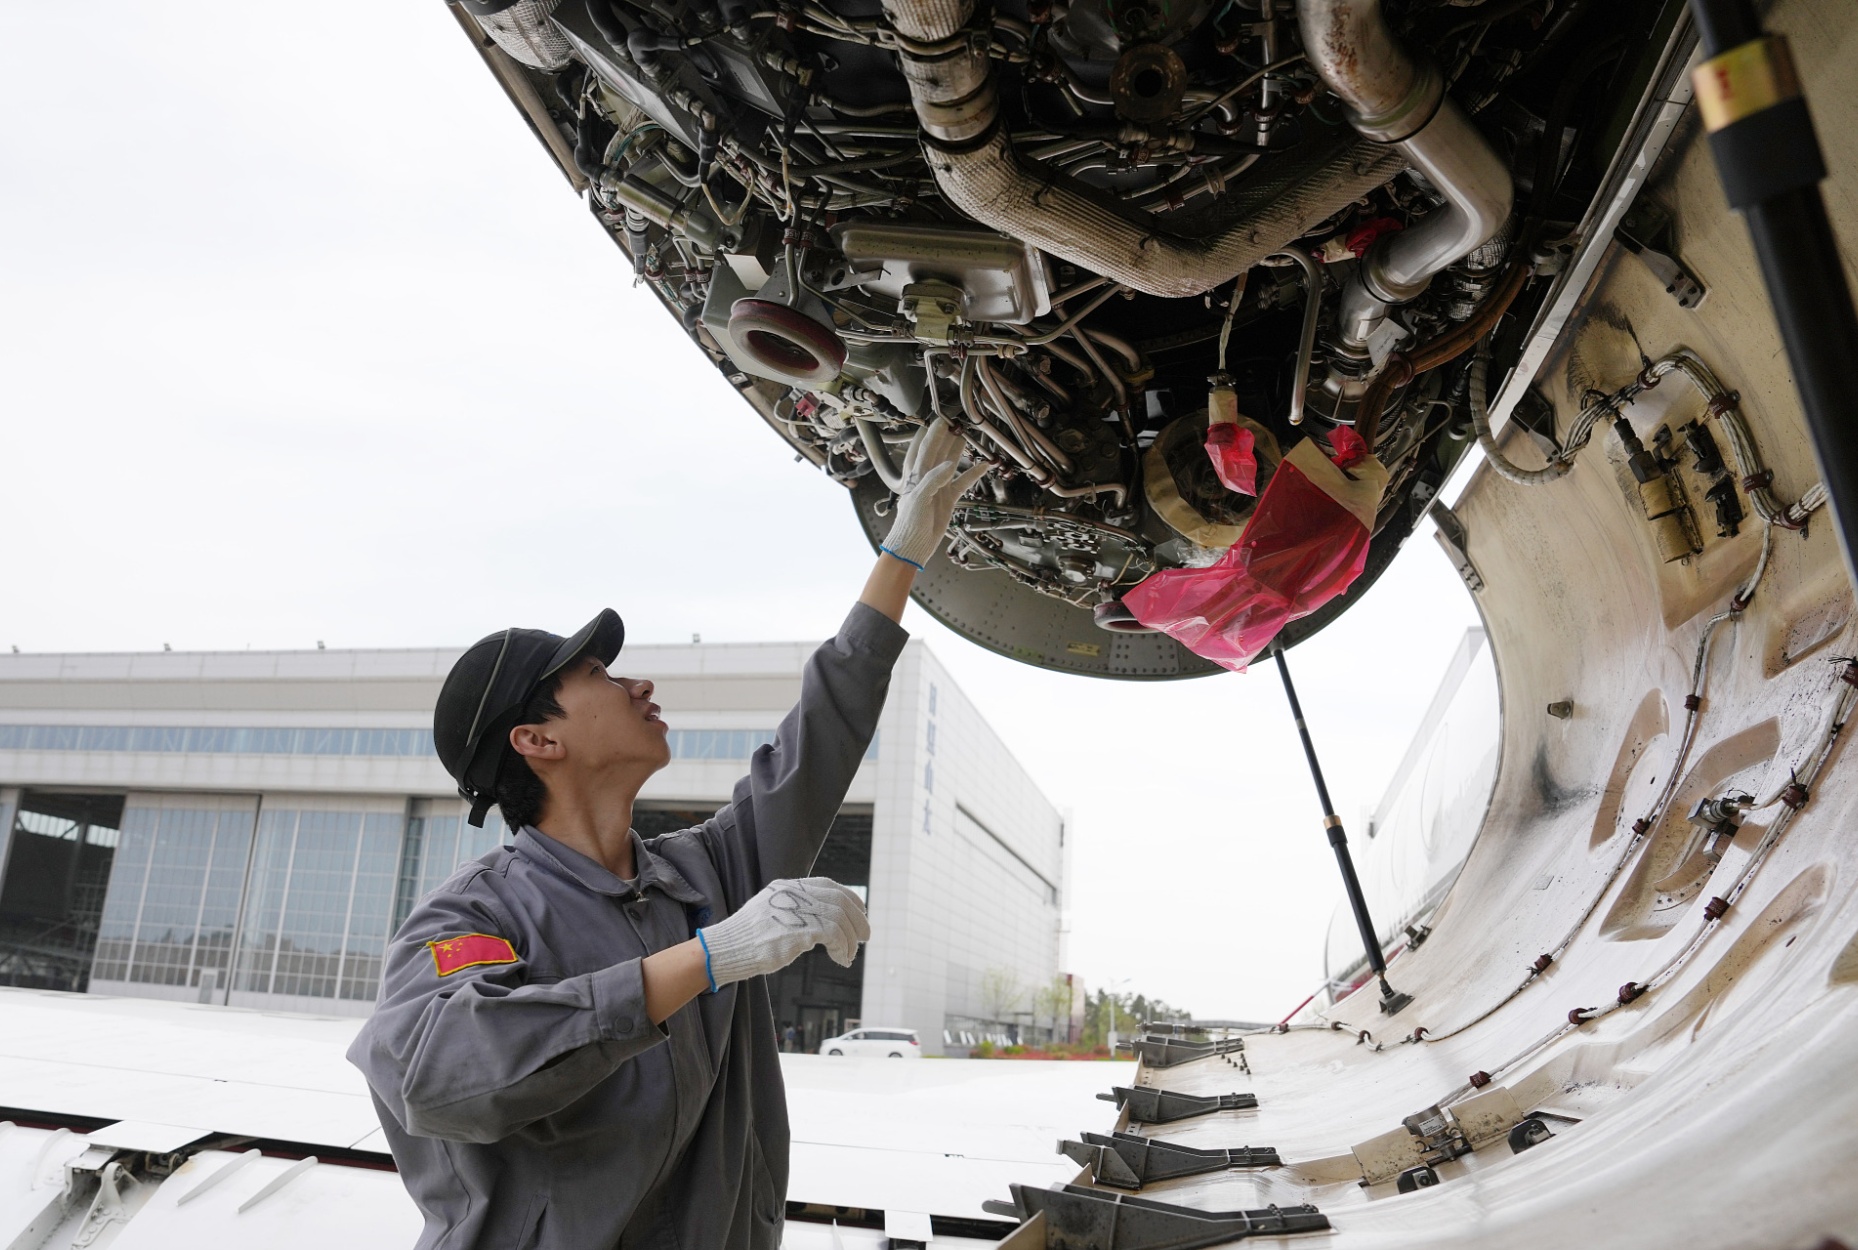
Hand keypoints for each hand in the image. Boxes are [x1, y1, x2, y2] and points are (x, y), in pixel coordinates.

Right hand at [697, 878, 870, 989]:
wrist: (725, 950)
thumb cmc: (748, 939)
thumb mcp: (771, 914)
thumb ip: (794, 910)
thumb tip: (822, 919)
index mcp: (787, 888)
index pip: (828, 885)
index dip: (849, 898)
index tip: (861, 912)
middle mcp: (793, 894)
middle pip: (839, 900)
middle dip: (858, 919)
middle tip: (865, 937)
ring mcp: (795, 910)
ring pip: (840, 918)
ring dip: (851, 939)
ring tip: (849, 955)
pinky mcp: (797, 930)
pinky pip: (834, 934)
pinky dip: (843, 947)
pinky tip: (841, 959)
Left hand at [880, 420, 987, 568]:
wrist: (913, 546)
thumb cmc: (909, 524)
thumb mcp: (918, 499)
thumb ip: (933, 480)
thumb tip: (949, 464)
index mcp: (915, 474)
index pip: (924, 447)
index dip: (933, 433)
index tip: (943, 419)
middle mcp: (927, 477)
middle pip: (939, 451)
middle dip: (947, 436)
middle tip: (957, 422)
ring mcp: (939, 486)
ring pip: (951, 462)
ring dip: (958, 450)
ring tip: (967, 435)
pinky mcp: (949, 498)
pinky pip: (963, 482)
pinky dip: (973, 474)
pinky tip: (983, 465)